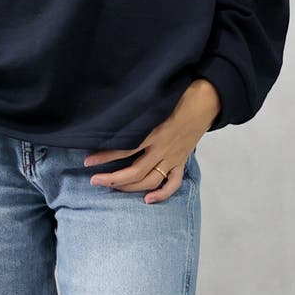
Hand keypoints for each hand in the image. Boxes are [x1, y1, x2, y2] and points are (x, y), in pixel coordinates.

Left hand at [82, 79, 219, 203]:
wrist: (206, 101)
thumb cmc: (179, 95)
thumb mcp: (155, 100)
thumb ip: (138, 111)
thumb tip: (114, 113)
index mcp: (154, 132)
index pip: (124, 149)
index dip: (105, 157)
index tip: (88, 161)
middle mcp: (162, 148)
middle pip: (134, 172)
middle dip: (112, 179)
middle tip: (94, 181)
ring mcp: (172, 157)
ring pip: (149, 180)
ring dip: (129, 187)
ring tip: (111, 187)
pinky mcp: (181, 161)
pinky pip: (173, 183)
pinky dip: (161, 194)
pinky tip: (147, 200)